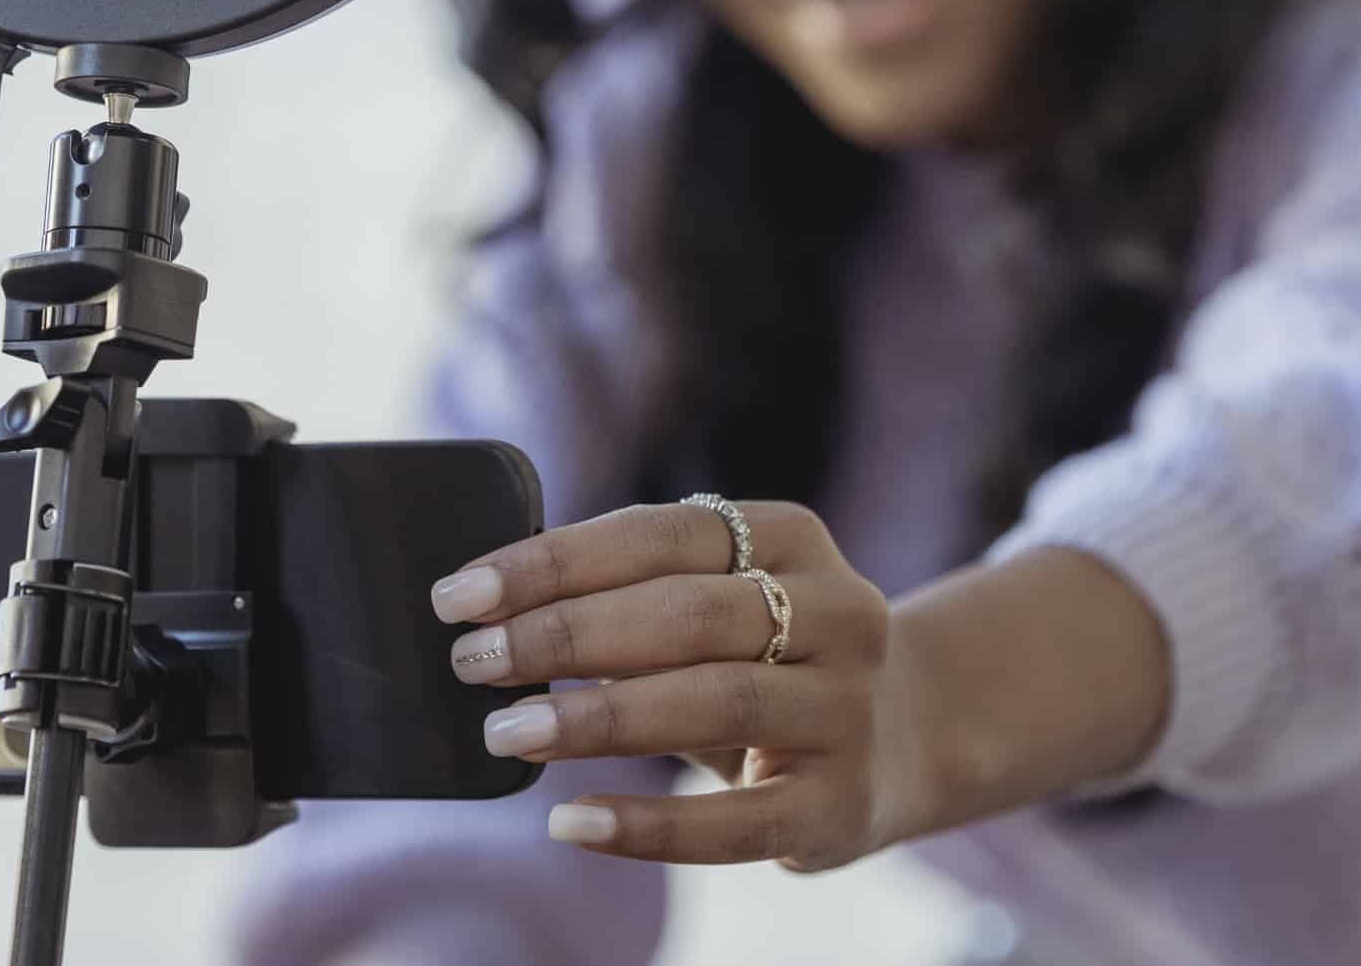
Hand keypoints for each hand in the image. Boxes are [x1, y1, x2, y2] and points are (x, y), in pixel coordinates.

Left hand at [428, 499, 917, 871]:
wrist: (900, 738)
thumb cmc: (763, 658)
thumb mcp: (720, 600)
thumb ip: (631, 591)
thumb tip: (487, 608)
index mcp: (792, 537)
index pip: (659, 533)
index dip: (553, 561)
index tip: (461, 594)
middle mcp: (839, 612)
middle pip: (686, 613)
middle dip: (564, 634)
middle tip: (472, 662)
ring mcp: (847, 709)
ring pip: (713, 701)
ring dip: (595, 717)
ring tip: (505, 732)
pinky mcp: (841, 804)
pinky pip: (735, 820)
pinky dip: (646, 825)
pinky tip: (571, 822)